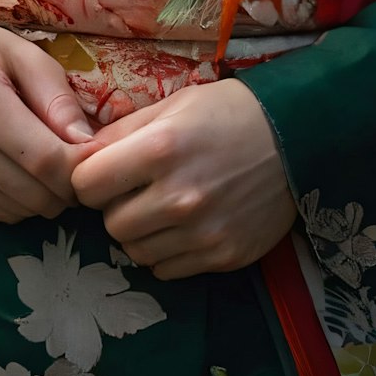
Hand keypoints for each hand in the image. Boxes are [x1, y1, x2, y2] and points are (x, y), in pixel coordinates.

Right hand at [0, 26, 93, 223]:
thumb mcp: (22, 54)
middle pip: (33, 194)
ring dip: (42, 198)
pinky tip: (17, 173)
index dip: (80, 168)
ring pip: (16, 211)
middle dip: (66, 188)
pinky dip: (15, 202)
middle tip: (75, 165)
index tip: (95, 158)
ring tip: (47, 167)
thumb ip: (57, 97)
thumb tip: (88, 145)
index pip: (46, 160)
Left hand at [71, 78, 295, 278]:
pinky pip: (167, 270)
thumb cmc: (228, 112)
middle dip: (116, 207)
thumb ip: (123, 131)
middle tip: (138, 190)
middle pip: (111, 224)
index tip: (105, 173)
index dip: (90, 178)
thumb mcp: (173, 105)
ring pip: (136, 252)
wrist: (295, 137)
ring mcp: (202, 233)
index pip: (87, 185)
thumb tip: (80, 153)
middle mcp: (178, 197)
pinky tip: (185, 226)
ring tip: (163, 207)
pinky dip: (167, 252)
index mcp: (160, 149)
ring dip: (141, 232)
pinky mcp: (222, 256)